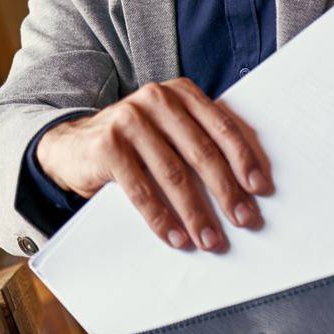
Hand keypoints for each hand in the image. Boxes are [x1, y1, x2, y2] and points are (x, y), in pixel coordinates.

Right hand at [35, 78, 271, 251]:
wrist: (72, 146)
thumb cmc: (134, 144)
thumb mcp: (169, 132)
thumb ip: (201, 141)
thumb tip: (249, 184)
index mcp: (180, 93)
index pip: (221, 125)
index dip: (244, 158)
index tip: (260, 189)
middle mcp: (156, 99)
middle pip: (201, 151)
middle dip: (226, 191)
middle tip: (245, 220)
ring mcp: (129, 120)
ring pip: (173, 173)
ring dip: (196, 213)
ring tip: (211, 239)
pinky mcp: (107, 145)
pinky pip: (141, 190)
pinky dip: (161, 219)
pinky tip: (176, 238)